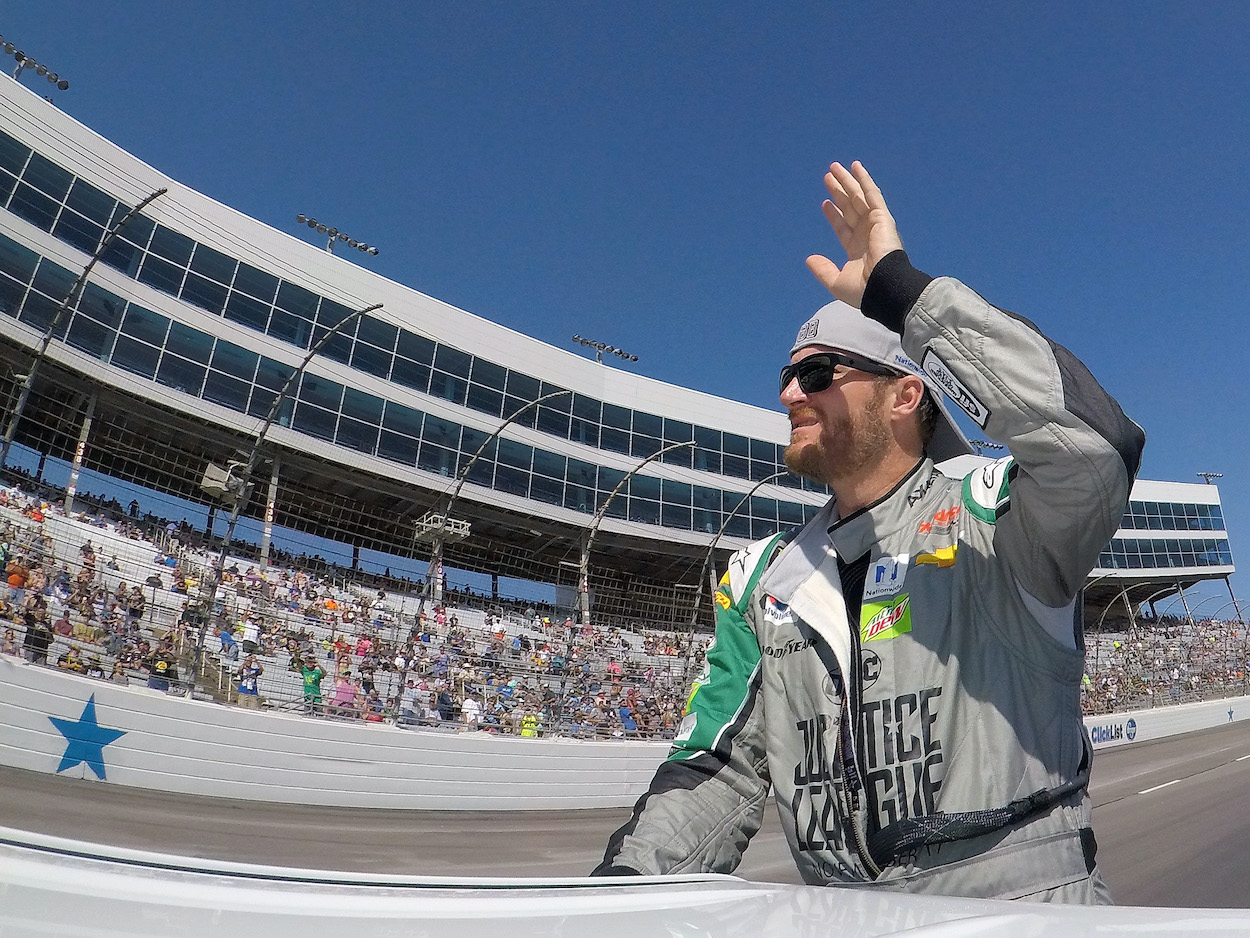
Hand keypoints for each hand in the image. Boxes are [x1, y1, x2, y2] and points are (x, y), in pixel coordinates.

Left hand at [806, 161, 903, 307]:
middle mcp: (866, 234)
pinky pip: (872, 194)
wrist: (882, 288)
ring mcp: (875, 224)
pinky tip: (856, 167)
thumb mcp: (836, 282)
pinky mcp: (882, 217)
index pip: (844, 227)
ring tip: (834, 168)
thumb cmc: (862, 290)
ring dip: (847, 181)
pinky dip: (864, 180)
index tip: (825, 203)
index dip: (834, 215)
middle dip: (838, 192)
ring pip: (858, 197)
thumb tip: (809, 259)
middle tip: (827, 177)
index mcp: (857, 250)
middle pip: (849, 207)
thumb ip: (823, 270)